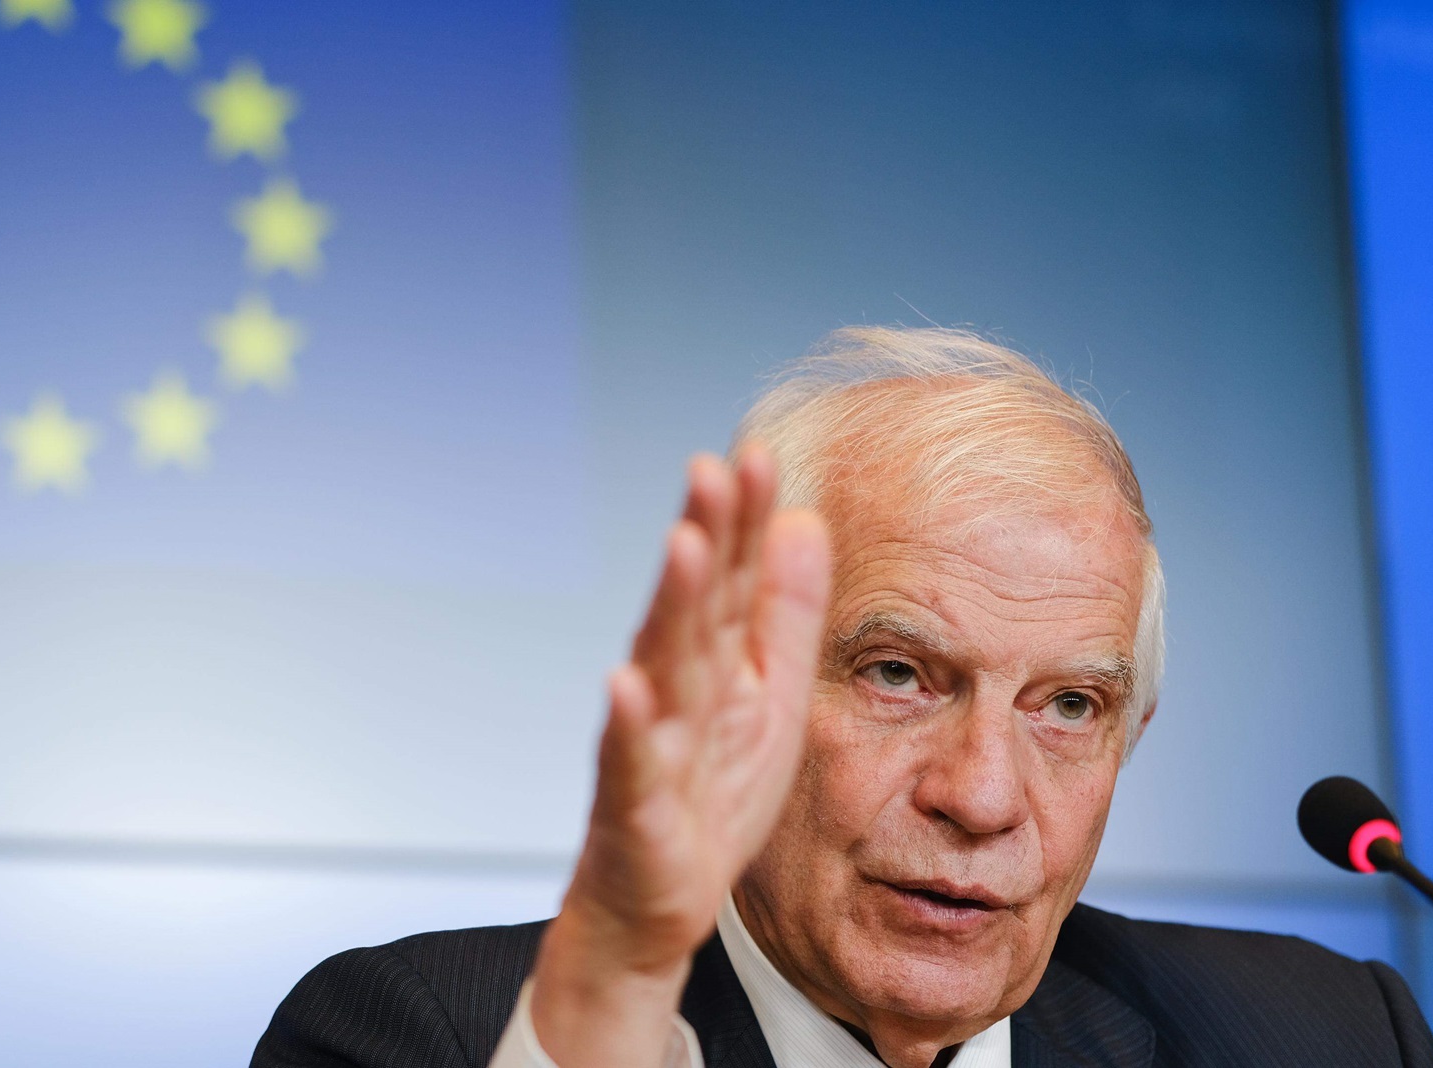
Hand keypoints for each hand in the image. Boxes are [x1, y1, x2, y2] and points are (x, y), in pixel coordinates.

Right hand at [530, 446, 831, 1066]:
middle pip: (695, 605)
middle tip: (715, 469)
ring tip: (685, 545)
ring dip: (672, 605)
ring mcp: (650, 744)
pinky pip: (631, 763)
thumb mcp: (767, 697)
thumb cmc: (708, 797)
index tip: (759, 455)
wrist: (652, 905)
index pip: (734, 578)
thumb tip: (804, 518)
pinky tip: (628, 685)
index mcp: (715, 663)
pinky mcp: (635, 807)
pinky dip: (628, 725)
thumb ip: (782, 612)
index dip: (745, 521)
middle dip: (706, 535)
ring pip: (662, 666)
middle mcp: (676, 691)